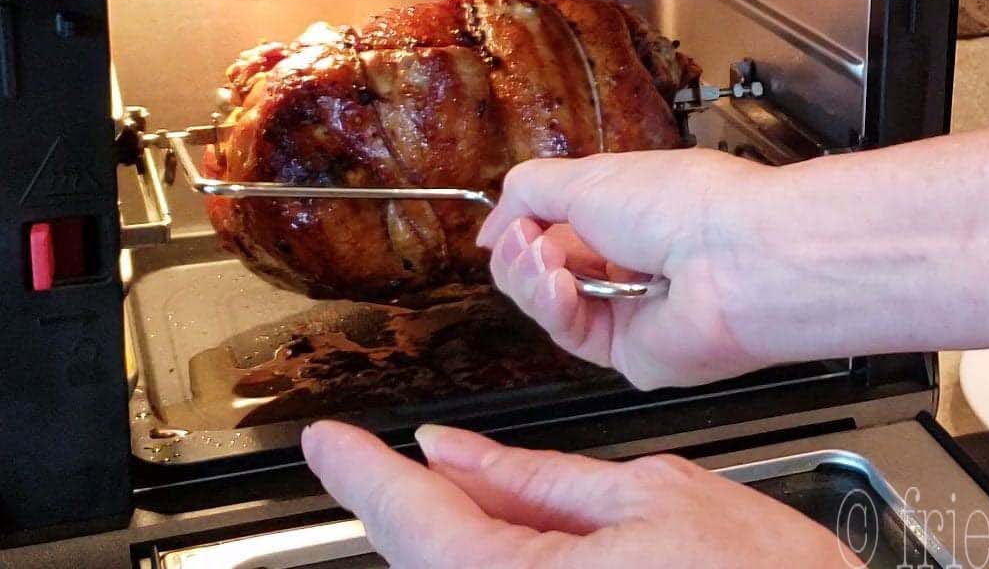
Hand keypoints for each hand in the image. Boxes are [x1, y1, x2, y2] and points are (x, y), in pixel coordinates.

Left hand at [302, 420, 856, 568]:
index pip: (414, 521)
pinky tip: (512, 530)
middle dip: (411, 503)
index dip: (361, 472)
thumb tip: (459, 453)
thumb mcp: (652, 491)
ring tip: (473, 488)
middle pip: (428, 559)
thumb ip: (539, 478)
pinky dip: (492, 558)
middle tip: (397, 454)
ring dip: (454, 535)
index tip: (327, 441)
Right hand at [476, 148, 784, 389]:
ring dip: (532, 276)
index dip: (524, 222)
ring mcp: (628, 309)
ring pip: (548, 302)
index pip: (556, 222)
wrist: (733, 259)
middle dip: (522, 250)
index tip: (507, 221)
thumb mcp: (588, 174)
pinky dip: (555, 306)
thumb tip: (491, 223)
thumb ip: (529, 190)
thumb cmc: (677, 203)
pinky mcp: (628, 353)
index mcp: (627, 208)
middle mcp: (628, 258)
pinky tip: (560, 284)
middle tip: (527, 238)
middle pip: (544, 266)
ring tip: (542, 256)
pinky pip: (570, 333)